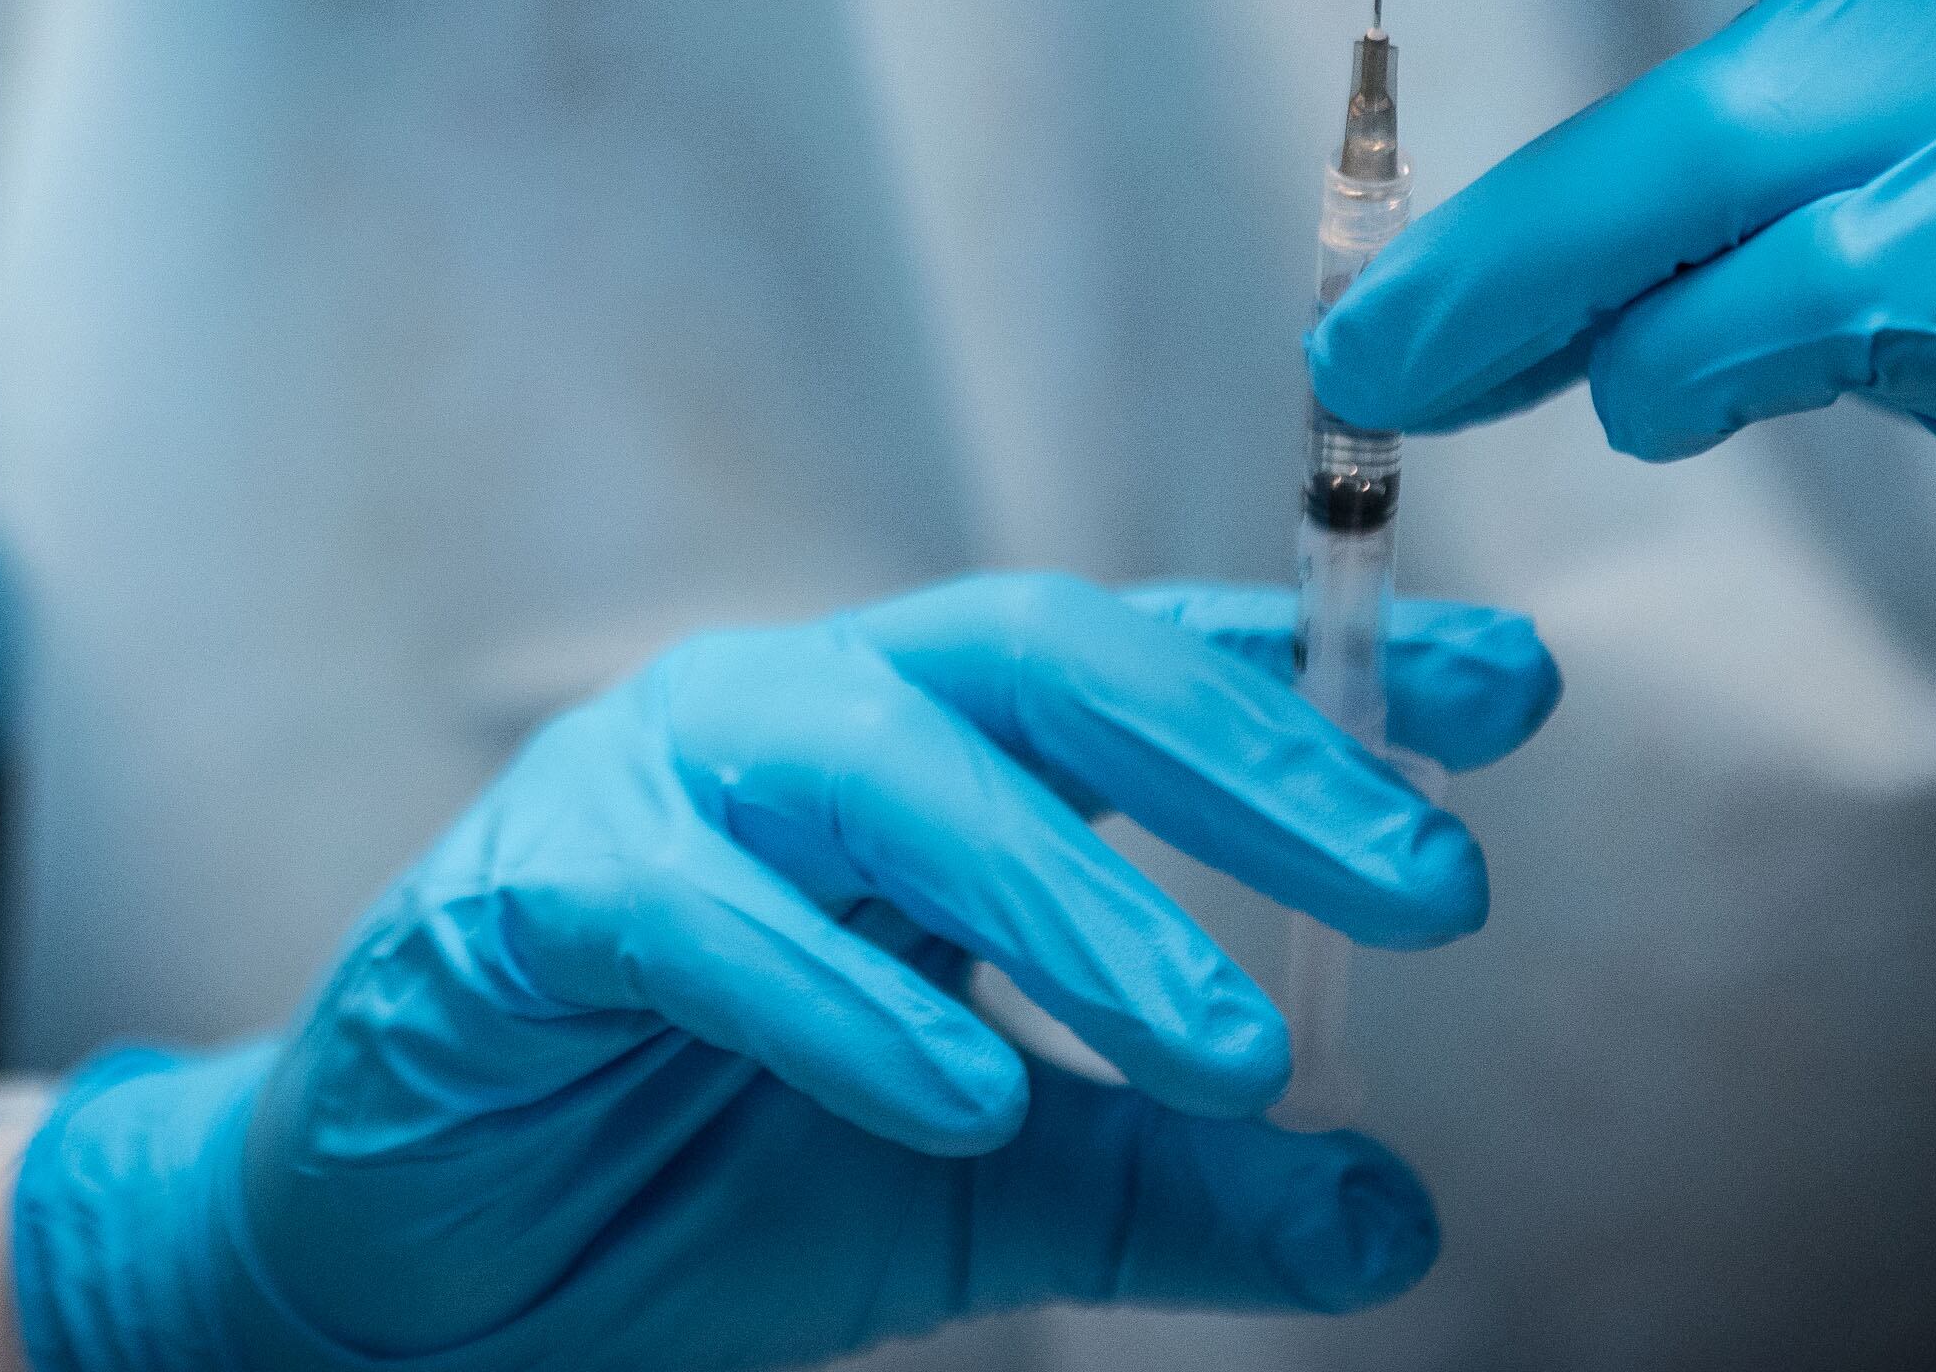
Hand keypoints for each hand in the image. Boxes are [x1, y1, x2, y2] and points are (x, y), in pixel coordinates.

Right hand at [8, 573, 1560, 1370]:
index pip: (1145, 677)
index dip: (1326, 676)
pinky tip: (962, 1089)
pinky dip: (833, 996)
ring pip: (885, 771)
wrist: (415, 1269)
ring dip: (1072, 899)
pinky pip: (692, 912)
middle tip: (1432, 879)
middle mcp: (798, 720)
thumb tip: (1394, 1208)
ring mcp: (654, 784)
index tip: (1520, 694)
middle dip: (1249, 762)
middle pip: (1041, 667)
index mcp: (917, 753)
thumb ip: (1166, 1183)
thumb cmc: (685, 1177)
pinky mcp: (528, 897)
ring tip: (1227, 1046)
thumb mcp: (974, 1197)